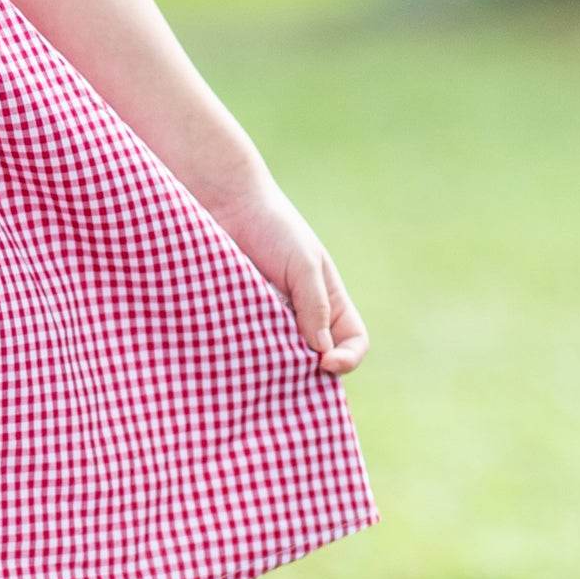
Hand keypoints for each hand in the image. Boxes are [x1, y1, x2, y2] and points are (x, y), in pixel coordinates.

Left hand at [206, 176, 367, 375]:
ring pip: (280, 359)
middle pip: (315, 360)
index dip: (347, 358)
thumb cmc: (273, 229)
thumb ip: (315, 304)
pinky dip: (245, 353)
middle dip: (307, 371)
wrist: (226, 207)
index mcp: (330, 304)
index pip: (352, 342)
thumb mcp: (303, 263)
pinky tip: (235, 347)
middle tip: (288, 369)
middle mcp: (303, 318)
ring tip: (258, 354)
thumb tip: (321, 352)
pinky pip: (247, 348)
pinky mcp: (239, 322)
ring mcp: (270, 322)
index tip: (326, 362)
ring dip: (273, 363)